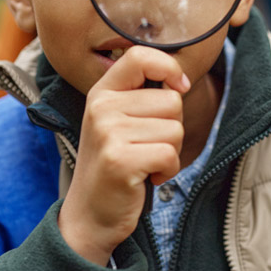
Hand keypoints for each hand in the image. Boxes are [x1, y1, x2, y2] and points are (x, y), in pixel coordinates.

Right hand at [57, 46, 190, 264]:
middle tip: (147, 148)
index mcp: (102, 92)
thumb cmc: (115, 165)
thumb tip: (180, 80)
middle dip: (172, 128)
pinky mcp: (120, 160)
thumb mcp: (118, 122)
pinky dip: (168, 171)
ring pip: (175, 129)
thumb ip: (142, 97)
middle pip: (172, 101)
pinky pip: (170, 154)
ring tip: (144, 163)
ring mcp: (108, 132)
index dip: (168, 67)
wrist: (89, 215)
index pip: (140, 55)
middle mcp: (101, 106)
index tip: (178, 87)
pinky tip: (147, 178)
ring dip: (170, 152)